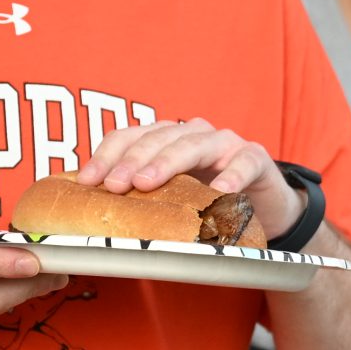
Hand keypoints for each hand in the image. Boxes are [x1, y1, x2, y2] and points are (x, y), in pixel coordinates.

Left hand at [74, 118, 302, 241]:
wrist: (264, 205)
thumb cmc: (209, 199)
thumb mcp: (172, 198)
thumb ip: (142, 197)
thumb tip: (94, 216)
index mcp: (165, 138)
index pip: (129, 136)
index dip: (106, 155)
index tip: (86, 180)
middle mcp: (192, 133)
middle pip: (157, 138)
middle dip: (132, 160)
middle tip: (115, 184)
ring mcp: (224, 143)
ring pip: (192, 144)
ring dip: (167, 162)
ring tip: (148, 183)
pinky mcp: (255, 157)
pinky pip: (243, 163)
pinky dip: (230, 176)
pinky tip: (217, 194)